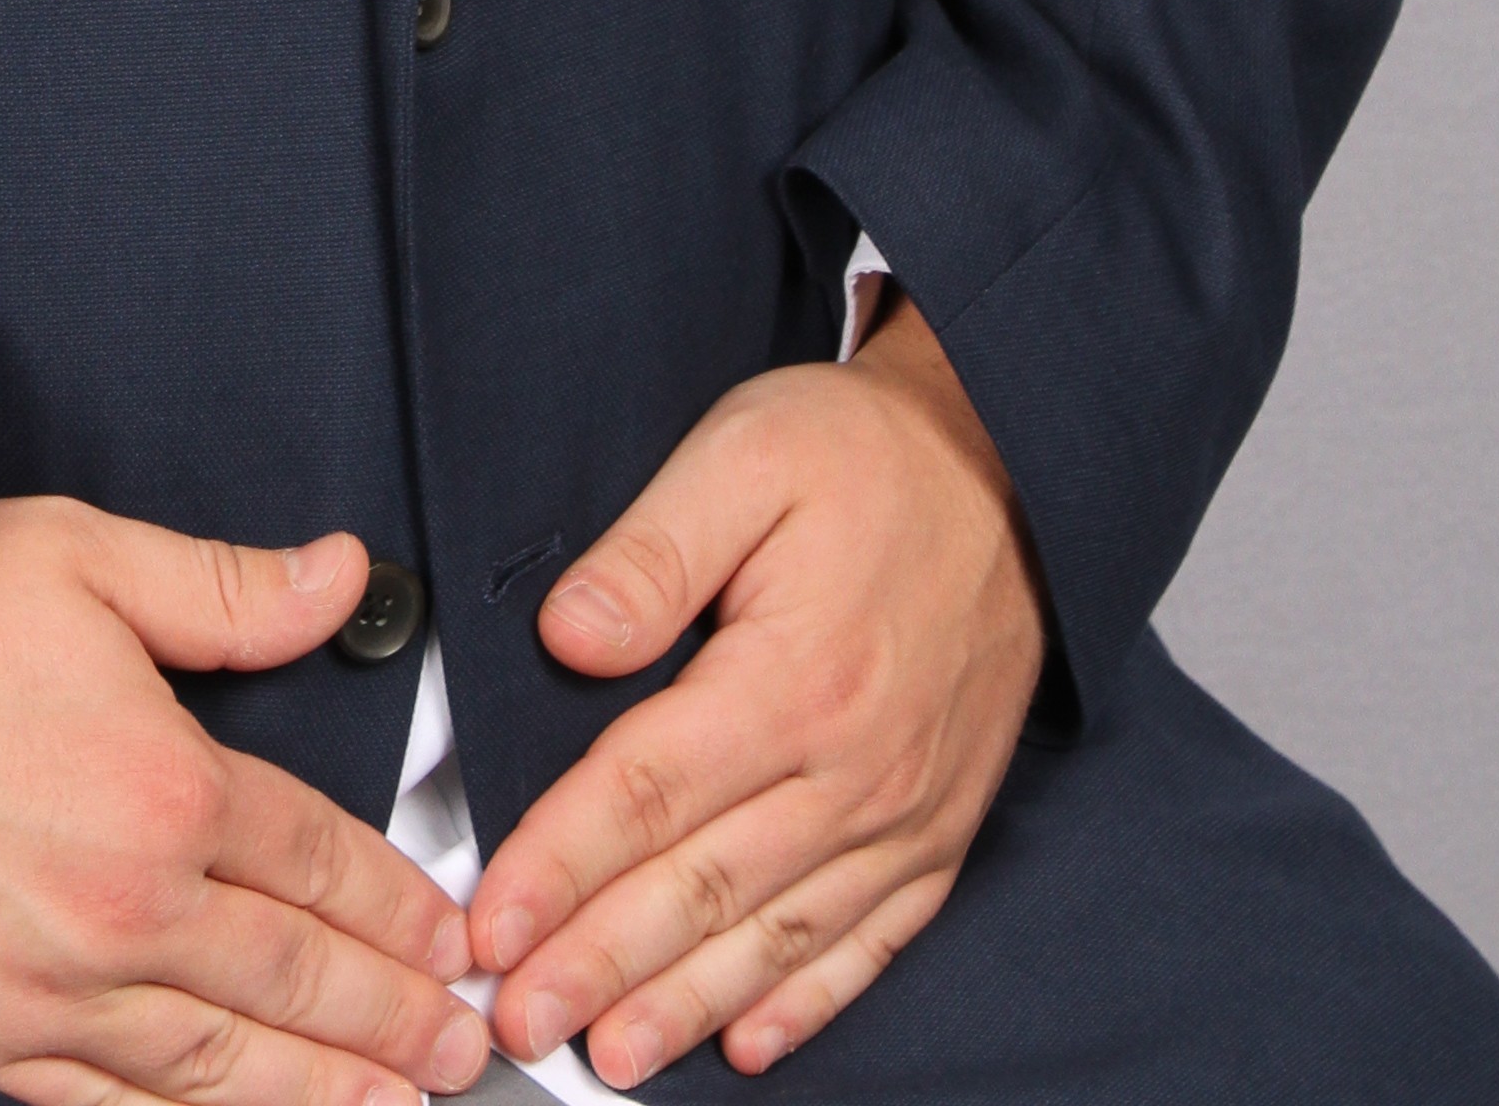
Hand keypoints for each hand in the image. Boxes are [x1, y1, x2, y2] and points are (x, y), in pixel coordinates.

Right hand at [0, 493, 491, 1103]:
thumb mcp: (75, 556)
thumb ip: (222, 587)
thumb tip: (339, 575)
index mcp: (165, 786)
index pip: (321, 859)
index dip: (399, 902)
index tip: (450, 933)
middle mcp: (127, 908)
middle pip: (296, 981)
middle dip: (395, 1018)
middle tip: (464, 1044)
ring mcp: (55, 994)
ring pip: (225, 1069)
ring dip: (325, 1094)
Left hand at [468, 300, 1045, 1082]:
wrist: (1006, 476)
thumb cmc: (866, 459)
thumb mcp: (746, 453)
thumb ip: (652, 550)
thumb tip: (570, 635)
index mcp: (793, 678)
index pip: (649, 792)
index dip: (561, 865)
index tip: (492, 925)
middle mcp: (853, 769)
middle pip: (702, 889)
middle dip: (599, 963)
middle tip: (518, 1020)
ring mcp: (903, 814)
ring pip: (777, 936)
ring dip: (686, 1005)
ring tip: (609, 1055)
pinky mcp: (937, 833)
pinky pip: (869, 942)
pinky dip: (806, 1004)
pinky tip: (750, 1042)